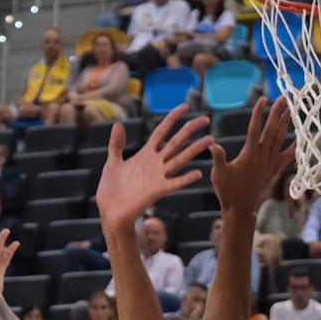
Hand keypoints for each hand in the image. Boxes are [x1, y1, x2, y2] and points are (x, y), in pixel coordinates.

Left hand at [94, 107, 213, 229]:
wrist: (110, 212)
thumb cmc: (111, 190)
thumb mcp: (113, 163)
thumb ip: (116, 145)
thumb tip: (118, 124)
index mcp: (145, 155)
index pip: (162, 132)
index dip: (172, 118)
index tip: (185, 107)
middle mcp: (155, 163)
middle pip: (176, 142)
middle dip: (190, 130)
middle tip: (206, 119)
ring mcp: (158, 176)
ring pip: (180, 159)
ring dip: (195, 150)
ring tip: (210, 140)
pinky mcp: (158, 191)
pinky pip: (175, 183)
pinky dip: (185, 179)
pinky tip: (198, 173)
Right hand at [210, 97, 294, 218]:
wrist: (242, 209)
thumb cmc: (228, 191)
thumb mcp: (219, 174)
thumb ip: (218, 158)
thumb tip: (212, 144)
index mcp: (250, 153)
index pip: (255, 128)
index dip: (259, 112)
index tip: (263, 99)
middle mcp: (263, 155)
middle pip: (273, 129)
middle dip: (279, 111)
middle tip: (284, 96)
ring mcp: (271, 162)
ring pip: (281, 138)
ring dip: (286, 122)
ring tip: (291, 108)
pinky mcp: (275, 170)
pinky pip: (289, 156)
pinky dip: (296, 146)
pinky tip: (302, 138)